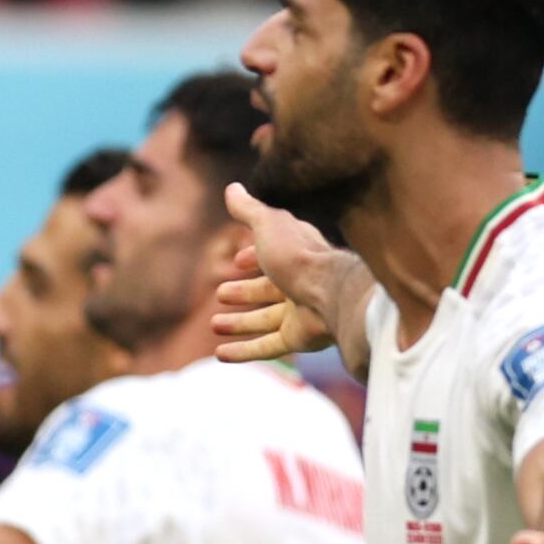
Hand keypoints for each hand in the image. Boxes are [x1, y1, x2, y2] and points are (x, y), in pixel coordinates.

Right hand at [216, 184, 350, 365]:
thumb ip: (249, 209)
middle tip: (221, 293)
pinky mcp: (298, 338)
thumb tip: (231, 188)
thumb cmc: (298, 256)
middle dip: (244, 292)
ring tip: (214, 324)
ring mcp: (300, 313)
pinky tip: (219, 354)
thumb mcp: (268, 225)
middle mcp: (300, 283)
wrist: (329, 293)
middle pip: (268, 289)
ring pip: (265, 320)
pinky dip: (243, 351)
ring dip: (239, 323)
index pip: (275, 254)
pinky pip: (267, 347)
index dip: (255, 256)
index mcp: (296, 254)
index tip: (237, 261)